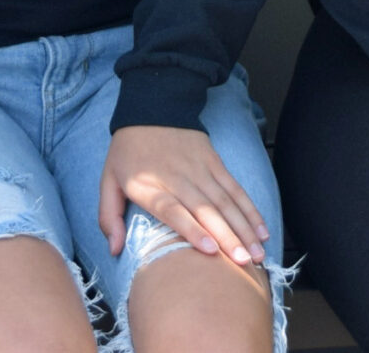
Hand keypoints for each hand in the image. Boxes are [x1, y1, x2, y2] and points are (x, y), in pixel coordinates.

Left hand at [99, 125, 268, 265]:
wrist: (155, 104)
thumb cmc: (129, 150)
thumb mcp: (107, 180)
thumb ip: (108, 217)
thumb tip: (113, 250)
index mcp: (150, 186)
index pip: (173, 210)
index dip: (192, 229)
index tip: (210, 250)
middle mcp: (178, 179)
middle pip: (206, 210)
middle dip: (228, 237)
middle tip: (243, 264)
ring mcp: (200, 170)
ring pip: (226, 202)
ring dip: (244, 228)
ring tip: (257, 254)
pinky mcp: (215, 163)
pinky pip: (235, 189)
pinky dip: (250, 209)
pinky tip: (261, 229)